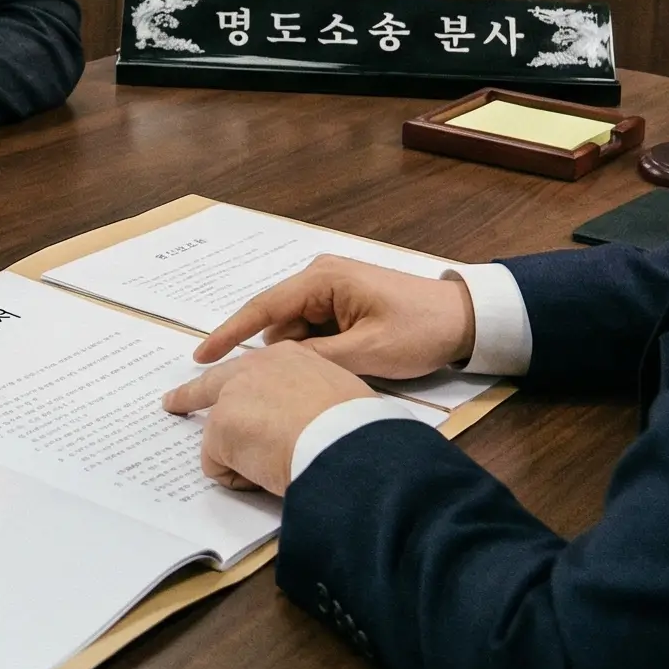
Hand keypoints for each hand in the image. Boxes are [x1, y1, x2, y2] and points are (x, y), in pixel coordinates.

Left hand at [162, 342, 375, 494]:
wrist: (346, 443)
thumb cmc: (355, 427)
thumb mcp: (339, 397)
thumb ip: (312, 399)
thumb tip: (307, 422)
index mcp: (288, 359)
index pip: (253, 371)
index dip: (239, 384)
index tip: (229, 388)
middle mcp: (254, 368)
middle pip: (211, 383)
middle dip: (189, 396)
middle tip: (172, 402)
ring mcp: (232, 397)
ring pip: (222, 437)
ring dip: (242, 458)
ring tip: (280, 466)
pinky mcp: (219, 429)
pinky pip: (222, 469)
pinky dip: (242, 480)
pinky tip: (271, 474)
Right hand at [191, 255, 476, 379]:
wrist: (467, 320)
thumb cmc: (420, 330)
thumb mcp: (366, 353)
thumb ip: (315, 358)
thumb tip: (275, 367)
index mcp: (323, 280)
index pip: (263, 308)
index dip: (229, 334)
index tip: (201, 358)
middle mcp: (321, 277)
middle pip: (279, 321)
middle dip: (276, 355)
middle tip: (270, 390)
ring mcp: (333, 289)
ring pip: (297, 329)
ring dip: (302, 355)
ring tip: (320, 382)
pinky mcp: (345, 303)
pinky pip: (316, 330)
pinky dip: (317, 351)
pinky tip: (331, 371)